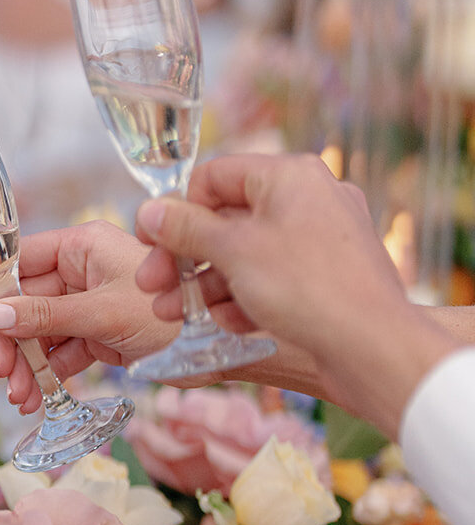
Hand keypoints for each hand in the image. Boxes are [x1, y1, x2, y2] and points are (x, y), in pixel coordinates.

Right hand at [0, 221, 176, 408]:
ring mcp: (90, 303)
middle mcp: (82, 270)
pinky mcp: (100, 333)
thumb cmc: (170, 313)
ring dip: (26, 364)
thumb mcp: (102, 313)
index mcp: (83, 247)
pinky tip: (35, 398)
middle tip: (2, 371)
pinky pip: (62, 352)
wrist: (220, 348)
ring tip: (20, 396)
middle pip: (25, 302)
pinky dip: (48, 375)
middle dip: (10, 340)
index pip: (21, 260)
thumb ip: (47, 315)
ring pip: (40, 332)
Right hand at [133, 153, 454, 435]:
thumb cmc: (308, 289)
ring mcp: (324, 238)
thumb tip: (150, 211)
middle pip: (227, 218)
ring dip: (206, 283)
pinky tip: (225, 324)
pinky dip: (244, 296)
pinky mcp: (331, 275)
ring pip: (248, 252)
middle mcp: (311, 197)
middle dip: (184, 256)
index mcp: (290, 175)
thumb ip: (186, 228)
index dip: (175, 211)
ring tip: (175, 315)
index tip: (149, 244)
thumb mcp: (233, 252)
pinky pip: (275, 276)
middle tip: (152, 286)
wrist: (375, 349)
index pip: (213, 177)